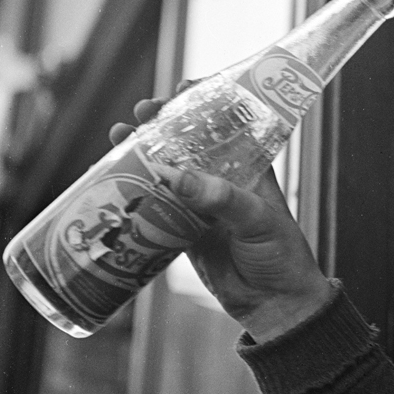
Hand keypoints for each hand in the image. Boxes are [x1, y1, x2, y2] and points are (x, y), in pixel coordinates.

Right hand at [109, 86, 332, 341]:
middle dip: (163, 123)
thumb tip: (172, 174)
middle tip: (141, 110)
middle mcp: (224, 179)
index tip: (182, 88)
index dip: (205, 103)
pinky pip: (155, 207)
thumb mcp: (256, 220)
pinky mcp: (184, 230)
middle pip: (188, 142)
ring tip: (119, 135)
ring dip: (143, 153)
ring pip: (167, 171)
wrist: (276, 305)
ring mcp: (201, 204)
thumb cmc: (281, 255)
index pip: (227, 124)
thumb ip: (219, 198)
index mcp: (251, 167)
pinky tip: (113, 181)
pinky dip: (135, 193)